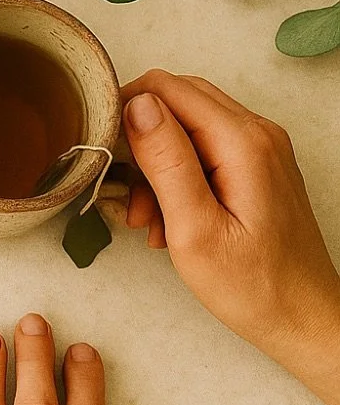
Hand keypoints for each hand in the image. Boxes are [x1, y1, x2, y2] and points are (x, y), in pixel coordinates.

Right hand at [121, 70, 339, 404]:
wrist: (301, 317)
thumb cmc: (250, 285)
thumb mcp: (194, 229)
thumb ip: (167, 162)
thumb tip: (138, 105)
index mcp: (243, 143)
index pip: (168, 88)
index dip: (124, 109)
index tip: (102, 151)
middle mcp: (257, 133)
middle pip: (177, 99)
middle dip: (139, 138)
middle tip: (125, 191)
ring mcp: (260, 149)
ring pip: (187, 126)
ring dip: (154, 165)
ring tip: (146, 220)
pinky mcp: (256, 167)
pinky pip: (203, 150)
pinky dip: (175, 177)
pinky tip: (169, 221)